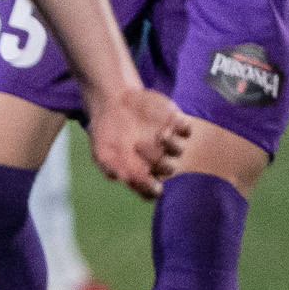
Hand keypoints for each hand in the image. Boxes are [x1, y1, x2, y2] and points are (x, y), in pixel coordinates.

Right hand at [82, 84, 191, 201]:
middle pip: (166, 170)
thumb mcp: (102, 152)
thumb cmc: (106, 129)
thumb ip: (112, 169)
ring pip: (178, 151)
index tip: (146, 179)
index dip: (151, 188)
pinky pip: (187, 130)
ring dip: (171, 146)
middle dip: (157, 162)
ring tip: (161, 135)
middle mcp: (156, 159)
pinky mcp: (174, 124)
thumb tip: (126, 181)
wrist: (113, 99)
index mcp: (139, 171)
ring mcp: (167, 142)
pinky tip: (171, 122)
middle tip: (138, 146)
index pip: (151, 190)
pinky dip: (182, 128)